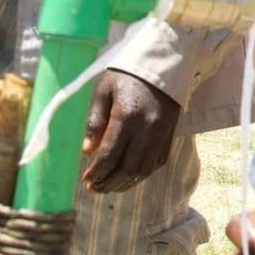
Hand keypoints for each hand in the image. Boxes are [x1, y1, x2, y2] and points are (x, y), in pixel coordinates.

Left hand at [82, 70, 181, 193]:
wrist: (162, 66)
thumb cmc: (127, 76)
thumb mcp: (104, 91)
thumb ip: (95, 121)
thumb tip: (88, 151)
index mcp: (126, 116)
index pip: (110, 155)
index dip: (96, 172)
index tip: (85, 180)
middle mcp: (146, 129)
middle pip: (127, 169)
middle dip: (108, 183)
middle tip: (94, 188)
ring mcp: (161, 134)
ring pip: (143, 171)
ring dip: (124, 183)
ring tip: (109, 187)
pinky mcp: (170, 136)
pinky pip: (156, 164)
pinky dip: (141, 175)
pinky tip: (128, 177)